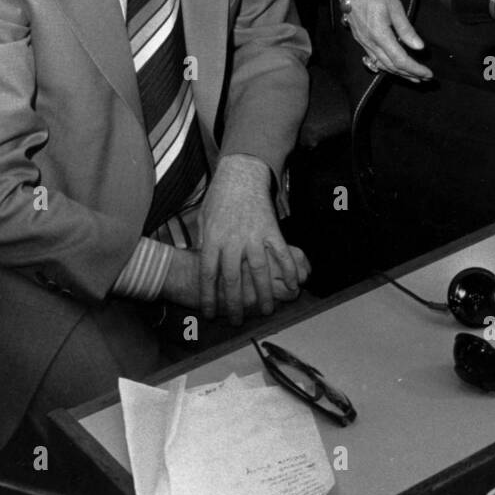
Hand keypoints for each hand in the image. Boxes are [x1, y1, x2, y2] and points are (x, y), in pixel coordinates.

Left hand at [197, 154, 310, 324]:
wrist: (241, 173)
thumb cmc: (219, 197)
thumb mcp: (203, 219)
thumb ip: (203, 242)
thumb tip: (200, 263)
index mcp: (213, 239)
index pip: (208, 275)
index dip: (208, 297)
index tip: (209, 314)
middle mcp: (233, 241)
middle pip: (233, 280)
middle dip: (235, 304)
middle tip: (237, 321)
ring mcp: (253, 236)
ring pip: (259, 272)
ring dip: (264, 294)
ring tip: (266, 311)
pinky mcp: (271, 229)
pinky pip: (281, 254)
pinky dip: (288, 270)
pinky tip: (293, 285)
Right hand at [329, 0, 431, 82]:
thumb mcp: (394, 6)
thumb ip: (406, 29)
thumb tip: (419, 47)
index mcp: (380, 35)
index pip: (400, 60)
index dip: (415, 69)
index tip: (428, 74)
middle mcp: (369, 42)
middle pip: (391, 66)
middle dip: (409, 75)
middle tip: (424, 79)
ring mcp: (363, 42)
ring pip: (381, 65)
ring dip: (398, 73)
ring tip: (412, 77)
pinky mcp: (360, 39)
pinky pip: (373, 59)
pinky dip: (386, 66)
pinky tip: (393, 67)